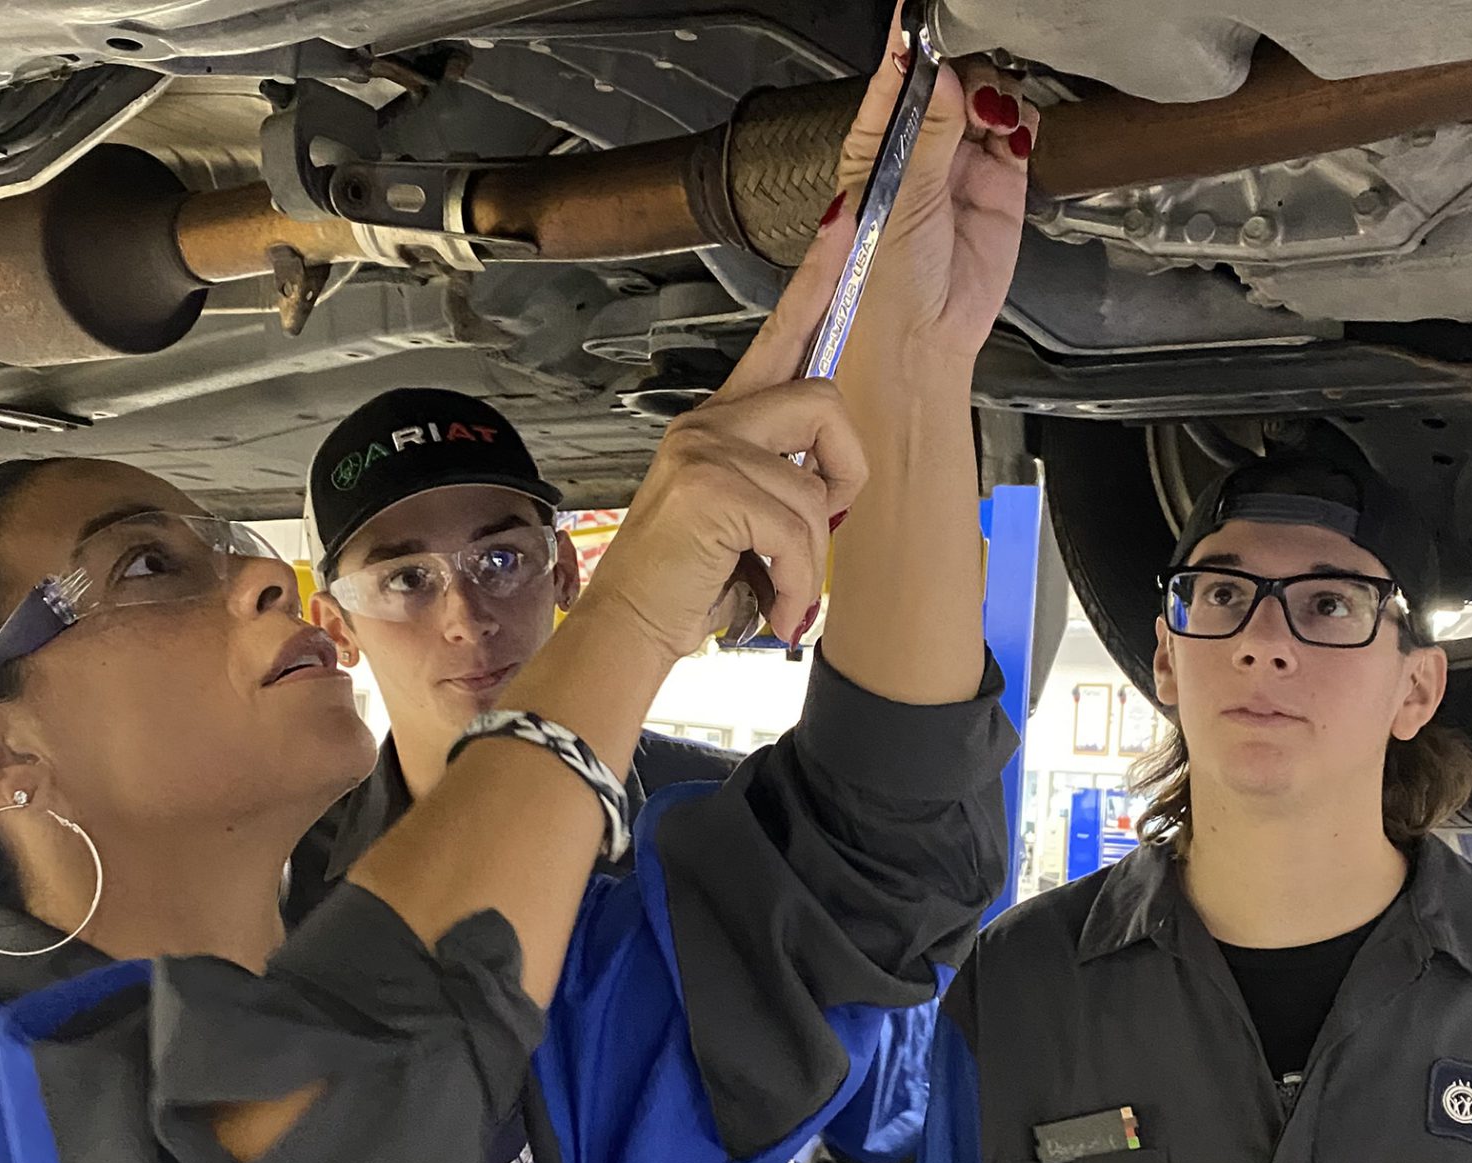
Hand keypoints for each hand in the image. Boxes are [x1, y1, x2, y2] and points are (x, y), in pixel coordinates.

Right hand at [578, 221, 870, 659]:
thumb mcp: (741, 521)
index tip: (843, 222)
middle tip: (821, 529)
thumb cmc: (683, 584)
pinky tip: (773, 609)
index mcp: (720, 423)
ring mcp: (706, 449)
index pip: (780, 336)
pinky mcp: (712, 487)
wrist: (626, 631)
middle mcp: (710, 423)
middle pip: (827, 401)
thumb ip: (782, 481)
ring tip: (780, 588)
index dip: (816, 280)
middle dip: (845, 475)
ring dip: (812, 556)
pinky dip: (797, 583)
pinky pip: (800, 527)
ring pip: (817, 482)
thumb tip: (835, 482)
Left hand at [833, 5, 1037, 364]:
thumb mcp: (900, 198)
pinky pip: (1017, 133)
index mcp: (875, 149)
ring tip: (992, 113)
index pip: (893, 82)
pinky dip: (1021, 119)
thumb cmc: (883, 286)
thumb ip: (927, 133)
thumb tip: (941, 76)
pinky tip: (1014, 126)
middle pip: (948, 82)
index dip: (908, 47)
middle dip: (962, 68)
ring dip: (995, 92)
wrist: (924, 340)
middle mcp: (918, 152)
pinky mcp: (1000, 185)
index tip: (917, 15)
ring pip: (986, 100)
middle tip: (970, 80)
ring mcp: (961, 166)